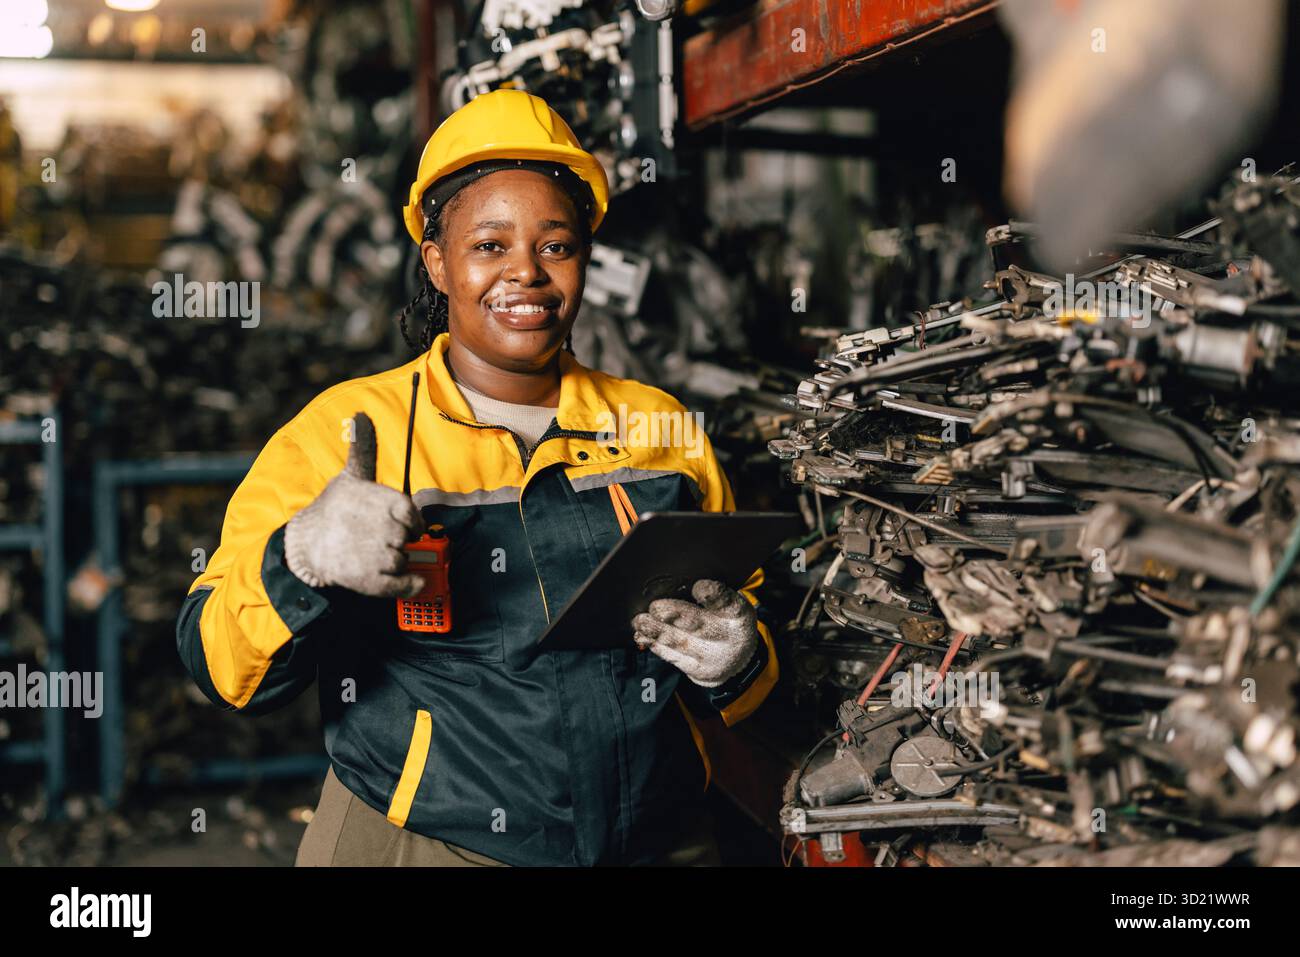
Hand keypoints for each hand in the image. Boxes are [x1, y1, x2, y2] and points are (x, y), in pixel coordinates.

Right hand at [284, 412, 425, 597]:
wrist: (304, 545)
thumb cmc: (332, 509)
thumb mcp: (350, 476)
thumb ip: (363, 449)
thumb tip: (361, 417)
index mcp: (381, 501)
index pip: (412, 513)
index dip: (408, 520)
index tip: (398, 523)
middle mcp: (381, 528)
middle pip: (408, 538)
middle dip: (396, 540)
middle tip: (376, 538)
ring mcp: (375, 555)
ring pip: (404, 560)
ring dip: (395, 561)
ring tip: (372, 553)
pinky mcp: (369, 580)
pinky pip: (402, 585)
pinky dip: (410, 585)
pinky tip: (409, 581)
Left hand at [632, 579, 759, 687]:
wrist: (735, 659)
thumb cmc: (724, 619)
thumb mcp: (728, 604)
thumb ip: (709, 595)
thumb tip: (674, 581)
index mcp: (738, 614)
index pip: (729, 604)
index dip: (715, 596)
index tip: (699, 587)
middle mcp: (727, 638)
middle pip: (700, 625)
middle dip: (676, 615)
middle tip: (655, 607)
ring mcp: (711, 656)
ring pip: (680, 641)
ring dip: (656, 630)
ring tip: (640, 621)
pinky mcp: (696, 670)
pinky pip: (671, 656)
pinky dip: (655, 644)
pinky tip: (642, 635)